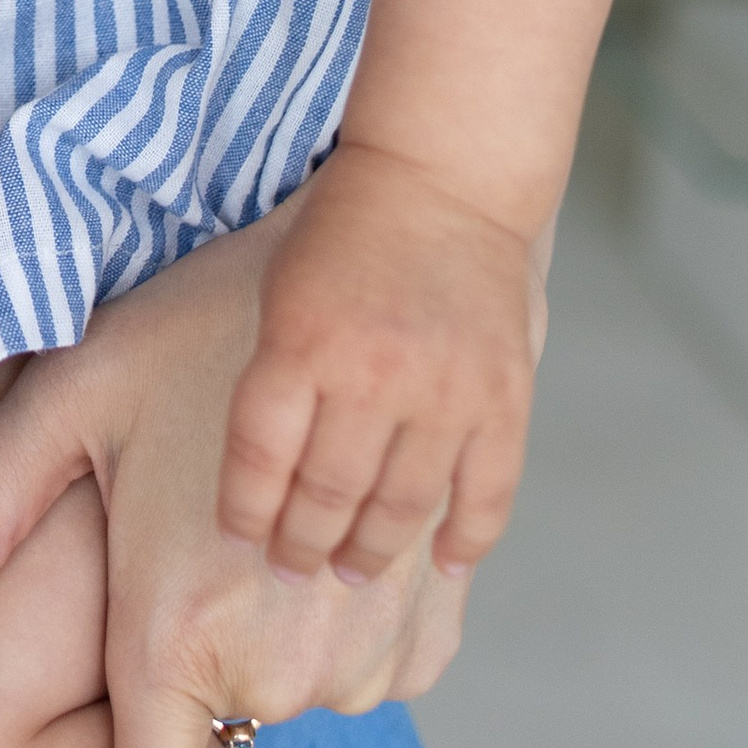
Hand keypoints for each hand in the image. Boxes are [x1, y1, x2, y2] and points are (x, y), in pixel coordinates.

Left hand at [0, 222, 466, 747]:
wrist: (380, 261)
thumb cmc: (206, 318)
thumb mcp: (72, 392)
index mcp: (178, 629)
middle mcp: (281, 663)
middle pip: (222, 721)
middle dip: (196, 650)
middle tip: (192, 519)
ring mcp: (369, 646)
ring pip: (298, 687)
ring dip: (274, 624)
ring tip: (256, 495)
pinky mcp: (435, 617)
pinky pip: (370, 659)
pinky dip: (344, 608)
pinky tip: (321, 510)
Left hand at [216, 138, 541, 583]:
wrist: (443, 176)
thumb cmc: (345, 230)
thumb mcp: (278, 288)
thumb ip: (275, 375)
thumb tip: (264, 474)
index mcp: (301, 342)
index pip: (261, 458)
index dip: (247, 510)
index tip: (243, 537)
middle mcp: (372, 374)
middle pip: (327, 494)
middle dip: (302, 544)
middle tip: (293, 567)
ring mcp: (444, 392)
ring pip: (401, 509)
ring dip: (371, 551)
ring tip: (351, 570)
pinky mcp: (503, 398)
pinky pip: (486, 497)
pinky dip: (465, 541)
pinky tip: (444, 565)